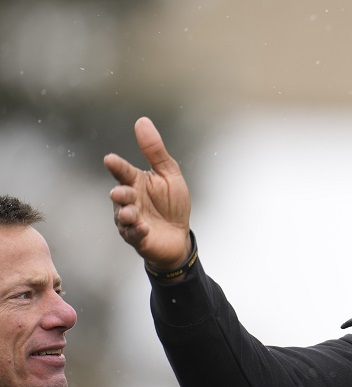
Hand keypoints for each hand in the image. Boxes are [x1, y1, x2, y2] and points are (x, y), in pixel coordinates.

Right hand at [103, 117, 192, 270]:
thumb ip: (155, 150)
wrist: (179, 235)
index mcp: (136, 182)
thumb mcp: (169, 174)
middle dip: (120, 194)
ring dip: (126, 214)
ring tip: (129, 213)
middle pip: (120, 194)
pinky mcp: (137, 237)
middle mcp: (130, 200)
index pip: (123, 171)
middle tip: (119, 193)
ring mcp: (131, 219)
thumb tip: (142, 121)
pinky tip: (144, 228)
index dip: (117, 166)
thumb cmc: (172, 203)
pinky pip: (133, 234)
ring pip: (123, 216)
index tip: (110, 159)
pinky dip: (137, 231)